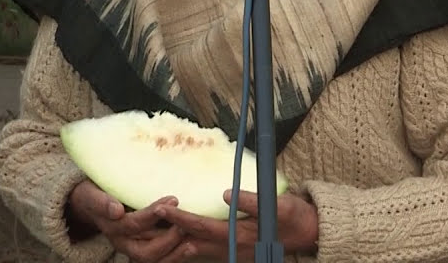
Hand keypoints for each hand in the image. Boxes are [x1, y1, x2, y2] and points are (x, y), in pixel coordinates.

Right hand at [68, 179, 192, 261]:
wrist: (88, 206)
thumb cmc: (94, 195)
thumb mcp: (92, 194)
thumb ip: (102, 202)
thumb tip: (115, 211)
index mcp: (111, 227)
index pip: (133, 224)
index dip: (153, 214)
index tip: (173, 198)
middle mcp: (122, 242)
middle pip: (146, 251)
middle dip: (168, 239)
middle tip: (186, 223)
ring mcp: (132, 249)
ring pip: (153, 260)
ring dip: (174, 253)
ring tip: (192, 242)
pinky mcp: (141, 250)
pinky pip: (159, 260)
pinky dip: (174, 256)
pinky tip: (190, 247)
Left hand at [157, 190, 318, 260]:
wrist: (306, 234)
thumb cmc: (292, 217)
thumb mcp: (277, 205)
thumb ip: (251, 200)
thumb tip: (226, 194)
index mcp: (237, 236)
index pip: (201, 227)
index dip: (180, 217)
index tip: (162, 207)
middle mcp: (229, 248)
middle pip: (188, 244)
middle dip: (165, 235)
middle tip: (141, 225)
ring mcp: (228, 253)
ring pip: (191, 252)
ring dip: (169, 244)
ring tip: (148, 234)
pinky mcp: (229, 253)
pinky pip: (199, 253)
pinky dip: (182, 246)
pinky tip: (171, 239)